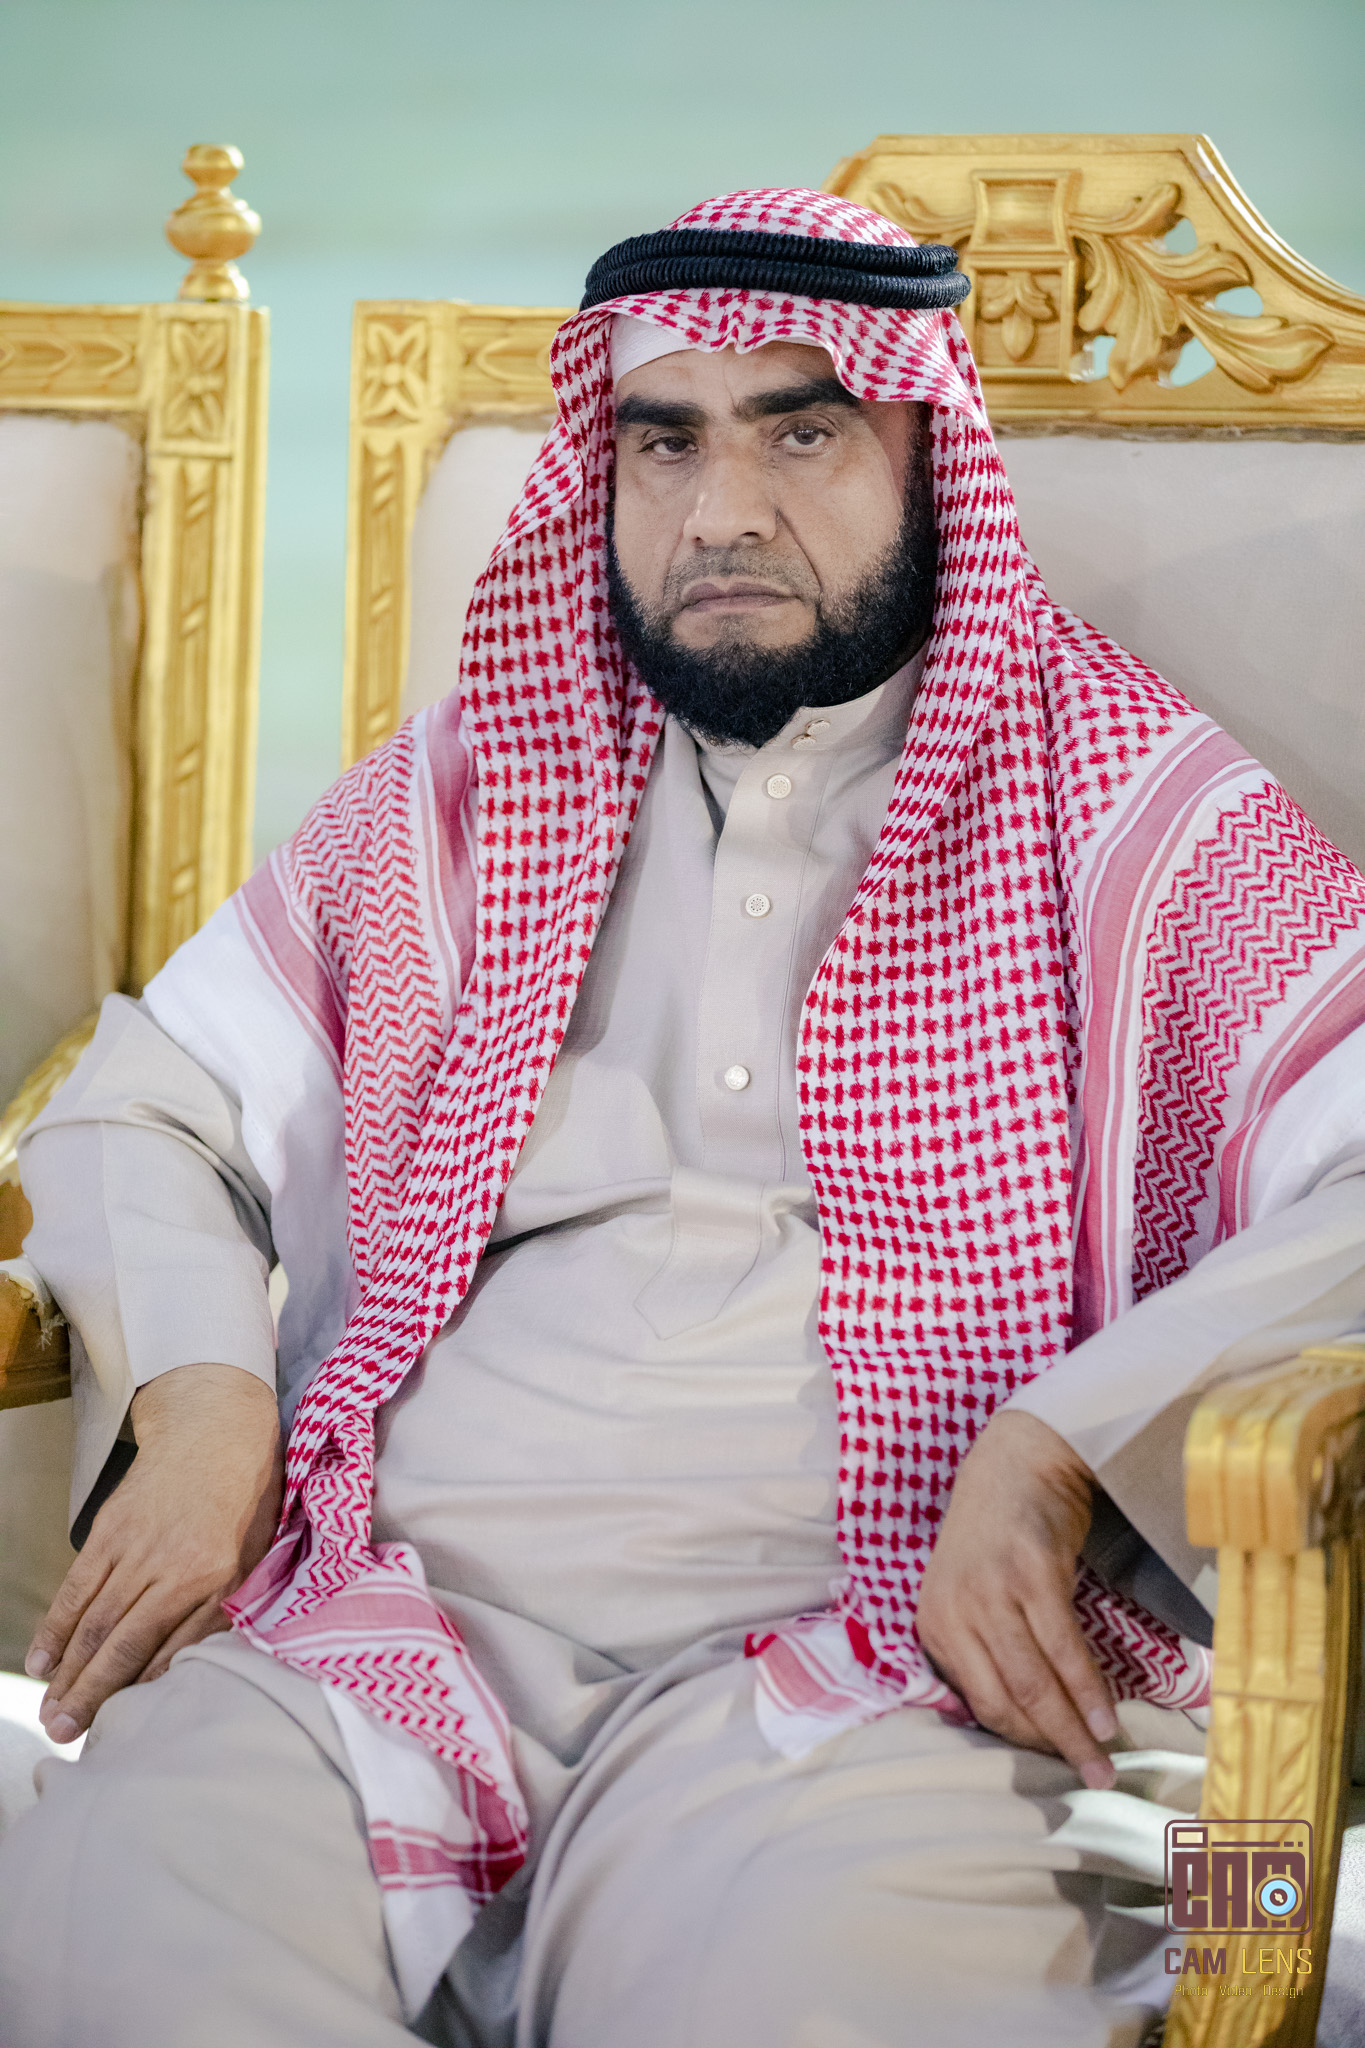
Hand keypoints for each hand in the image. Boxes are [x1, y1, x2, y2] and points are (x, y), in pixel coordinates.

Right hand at [26, 1362, 282, 1742]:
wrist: (216, 1431)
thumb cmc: (245, 1501)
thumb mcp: (253, 1559)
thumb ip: (219, 1613)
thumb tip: (181, 1669)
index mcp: (214, 1577)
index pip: (167, 1646)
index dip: (136, 1690)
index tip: (114, 1726)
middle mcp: (172, 1564)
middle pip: (121, 1640)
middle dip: (90, 1692)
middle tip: (65, 1733)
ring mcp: (136, 1546)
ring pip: (94, 1619)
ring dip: (68, 1670)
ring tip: (52, 1711)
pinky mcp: (109, 1530)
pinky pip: (77, 1586)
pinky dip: (56, 1626)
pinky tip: (41, 1662)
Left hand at [916, 1409, 1118, 1788]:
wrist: (1018, 1460)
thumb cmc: (998, 1533)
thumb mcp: (970, 1593)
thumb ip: (984, 1648)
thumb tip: (1026, 1719)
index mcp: (934, 1625)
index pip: (979, 1704)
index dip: (1021, 1742)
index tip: (1055, 1769)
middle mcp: (955, 1613)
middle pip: (1007, 1702)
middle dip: (1051, 1748)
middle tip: (1089, 1781)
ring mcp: (992, 1593)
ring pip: (1036, 1682)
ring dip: (1075, 1730)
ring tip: (1105, 1760)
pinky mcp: (1031, 1575)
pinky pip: (1063, 1648)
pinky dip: (1089, 1690)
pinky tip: (1108, 1718)